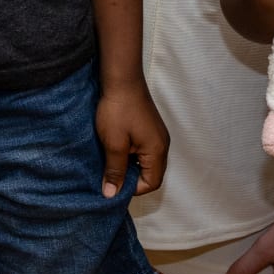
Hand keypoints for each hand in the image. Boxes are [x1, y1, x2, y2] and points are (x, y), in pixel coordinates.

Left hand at [95, 79, 167, 197]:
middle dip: (131, 177)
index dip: (132, 188)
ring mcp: (157, 134)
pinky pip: (144, 149)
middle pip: (151, 173)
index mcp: (157, 151)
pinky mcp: (150, 127)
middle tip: (110, 174)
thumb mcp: (113, 144)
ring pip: (146, 161)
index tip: (113, 183)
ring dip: (130, 164)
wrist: (121, 79)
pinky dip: (131, 153)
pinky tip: (116, 147)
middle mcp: (162, 144)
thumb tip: (111, 195)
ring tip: (111, 160)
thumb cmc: (118, 111)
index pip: (152, 183)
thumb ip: (114, 170)